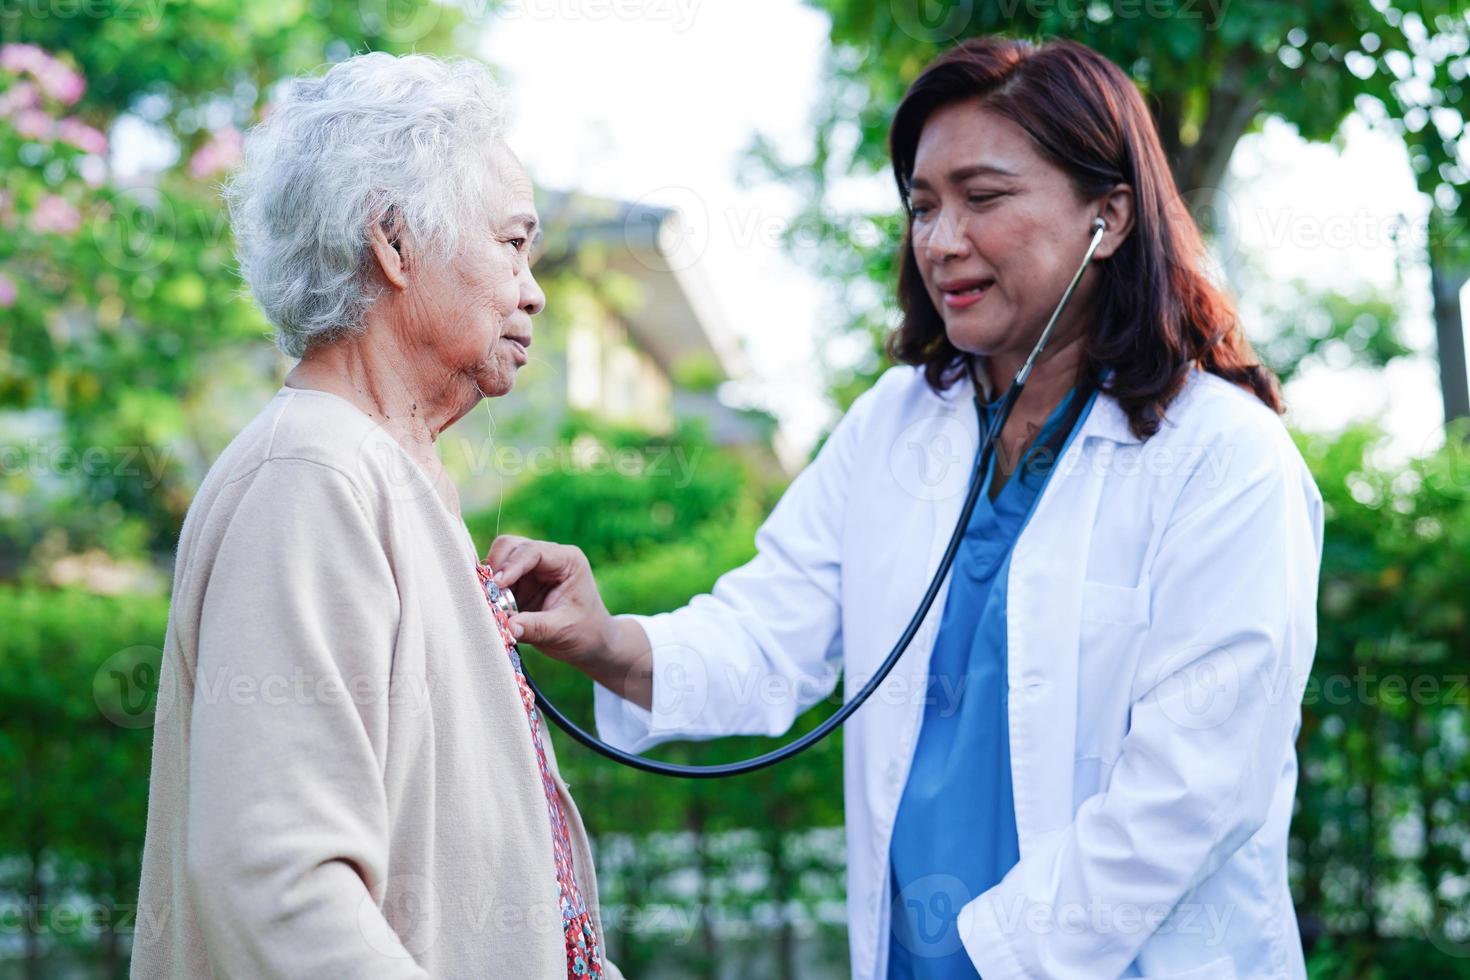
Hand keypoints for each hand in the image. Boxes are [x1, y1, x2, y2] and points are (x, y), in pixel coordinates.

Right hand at [485, 535, 613, 666]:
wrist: (590, 643)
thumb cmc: (585, 632)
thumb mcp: (563, 630)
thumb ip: (536, 627)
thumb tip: (508, 626)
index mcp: (567, 561)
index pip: (533, 551)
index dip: (512, 565)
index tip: (497, 584)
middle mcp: (547, 558)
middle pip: (510, 547)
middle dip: (496, 569)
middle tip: (489, 596)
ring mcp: (531, 569)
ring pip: (498, 561)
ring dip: (491, 584)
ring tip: (495, 607)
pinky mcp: (519, 584)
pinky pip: (496, 582)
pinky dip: (491, 594)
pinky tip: (495, 610)